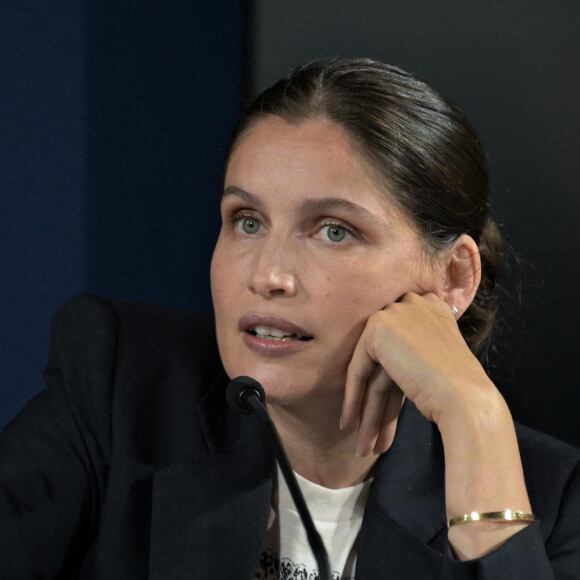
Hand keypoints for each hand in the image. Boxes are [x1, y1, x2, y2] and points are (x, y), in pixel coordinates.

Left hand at [340, 291, 494, 455]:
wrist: (467, 398)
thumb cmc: (461, 389)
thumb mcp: (436, 356)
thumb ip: (413, 349)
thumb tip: (387, 364)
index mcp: (431, 305)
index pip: (401, 345)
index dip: (389, 382)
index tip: (383, 409)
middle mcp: (412, 302)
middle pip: (384, 359)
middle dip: (374, 402)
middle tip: (368, 435)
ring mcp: (394, 313)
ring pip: (371, 370)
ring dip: (365, 411)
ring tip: (362, 445)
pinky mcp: (377, 329)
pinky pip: (358, 370)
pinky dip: (352, 399)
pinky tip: (348, 425)